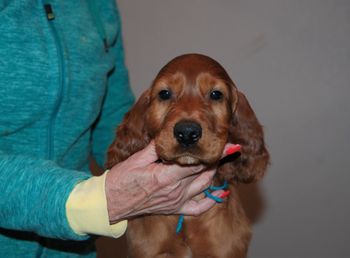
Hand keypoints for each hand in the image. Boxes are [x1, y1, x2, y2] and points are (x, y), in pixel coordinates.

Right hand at [105, 141, 238, 222]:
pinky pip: (197, 208)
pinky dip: (210, 201)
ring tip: (220, 161)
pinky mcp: (174, 209)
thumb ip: (156, 148)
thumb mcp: (137, 159)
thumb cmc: (122, 180)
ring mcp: (176, 201)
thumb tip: (170, 134)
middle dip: (217, 160)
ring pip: (203, 187)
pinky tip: (218, 194)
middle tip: (229, 149)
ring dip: (213, 174)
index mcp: (167, 176)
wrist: (112, 202)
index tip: (229, 145)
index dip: (214, 153)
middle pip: (203, 172)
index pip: (197, 162)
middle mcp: (175, 190)